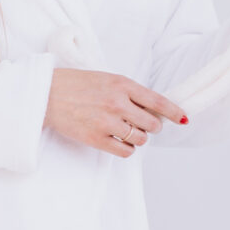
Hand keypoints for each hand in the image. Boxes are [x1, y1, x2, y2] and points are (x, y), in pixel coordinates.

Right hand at [46, 67, 180, 157]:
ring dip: (138, 138)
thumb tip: (153, 110)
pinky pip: (125, 151)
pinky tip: (120, 142)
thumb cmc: (75, 85)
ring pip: (141, 139)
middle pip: (152, 123)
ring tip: (126, 132)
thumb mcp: (107, 79)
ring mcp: (107, 121)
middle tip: (143, 125)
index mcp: (123, 85)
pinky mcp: (96, 138)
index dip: (174, 112)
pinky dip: (128, 149)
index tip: (183, 119)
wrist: (46, 94)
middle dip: (151, 126)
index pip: (158, 101)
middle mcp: (118, 103)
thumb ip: (129, 92)